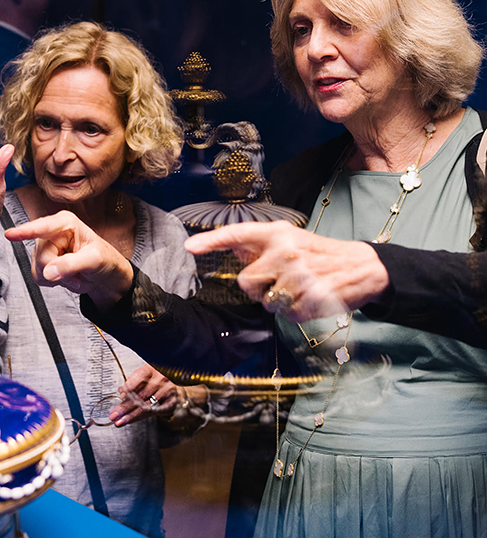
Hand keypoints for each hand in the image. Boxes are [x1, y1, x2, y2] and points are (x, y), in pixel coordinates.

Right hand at [5, 210, 133, 307]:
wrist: (103, 275)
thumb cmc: (103, 259)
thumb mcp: (94, 260)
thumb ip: (71, 264)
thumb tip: (48, 272)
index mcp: (65, 223)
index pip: (42, 227)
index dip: (25, 231)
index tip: (10, 234)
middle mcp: (51, 232)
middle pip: (41, 256)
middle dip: (58, 269)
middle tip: (76, 271)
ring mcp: (45, 247)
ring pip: (37, 268)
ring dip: (56, 277)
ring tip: (73, 273)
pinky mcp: (42, 262)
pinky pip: (37, 276)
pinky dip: (52, 282)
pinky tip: (65, 277)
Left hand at [109, 364, 179, 425]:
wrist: (177, 384)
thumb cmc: (158, 379)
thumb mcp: (146, 375)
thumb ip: (133, 382)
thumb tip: (121, 392)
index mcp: (152, 369)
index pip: (139, 378)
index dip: (128, 388)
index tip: (120, 397)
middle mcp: (161, 379)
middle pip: (140, 396)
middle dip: (125, 407)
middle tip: (114, 415)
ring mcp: (167, 391)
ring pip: (146, 406)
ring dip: (131, 415)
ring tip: (120, 421)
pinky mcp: (171, 402)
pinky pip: (154, 412)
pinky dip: (140, 417)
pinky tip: (132, 420)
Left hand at [185, 220, 389, 320]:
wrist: (360, 266)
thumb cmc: (318, 253)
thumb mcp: (289, 240)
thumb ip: (259, 245)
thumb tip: (229, 246)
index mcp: (277, 234)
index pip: (237, 234)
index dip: (211, 240)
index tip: (189, 246)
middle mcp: (286, 251)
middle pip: (245, 282)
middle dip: (258, 288)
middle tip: (278, 280)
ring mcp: (299, 275)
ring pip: (266, 302)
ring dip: (278, 301)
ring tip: (298, 288)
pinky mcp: (312, 298)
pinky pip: (287, 315)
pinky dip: (295, 312)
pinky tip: (310, 298)